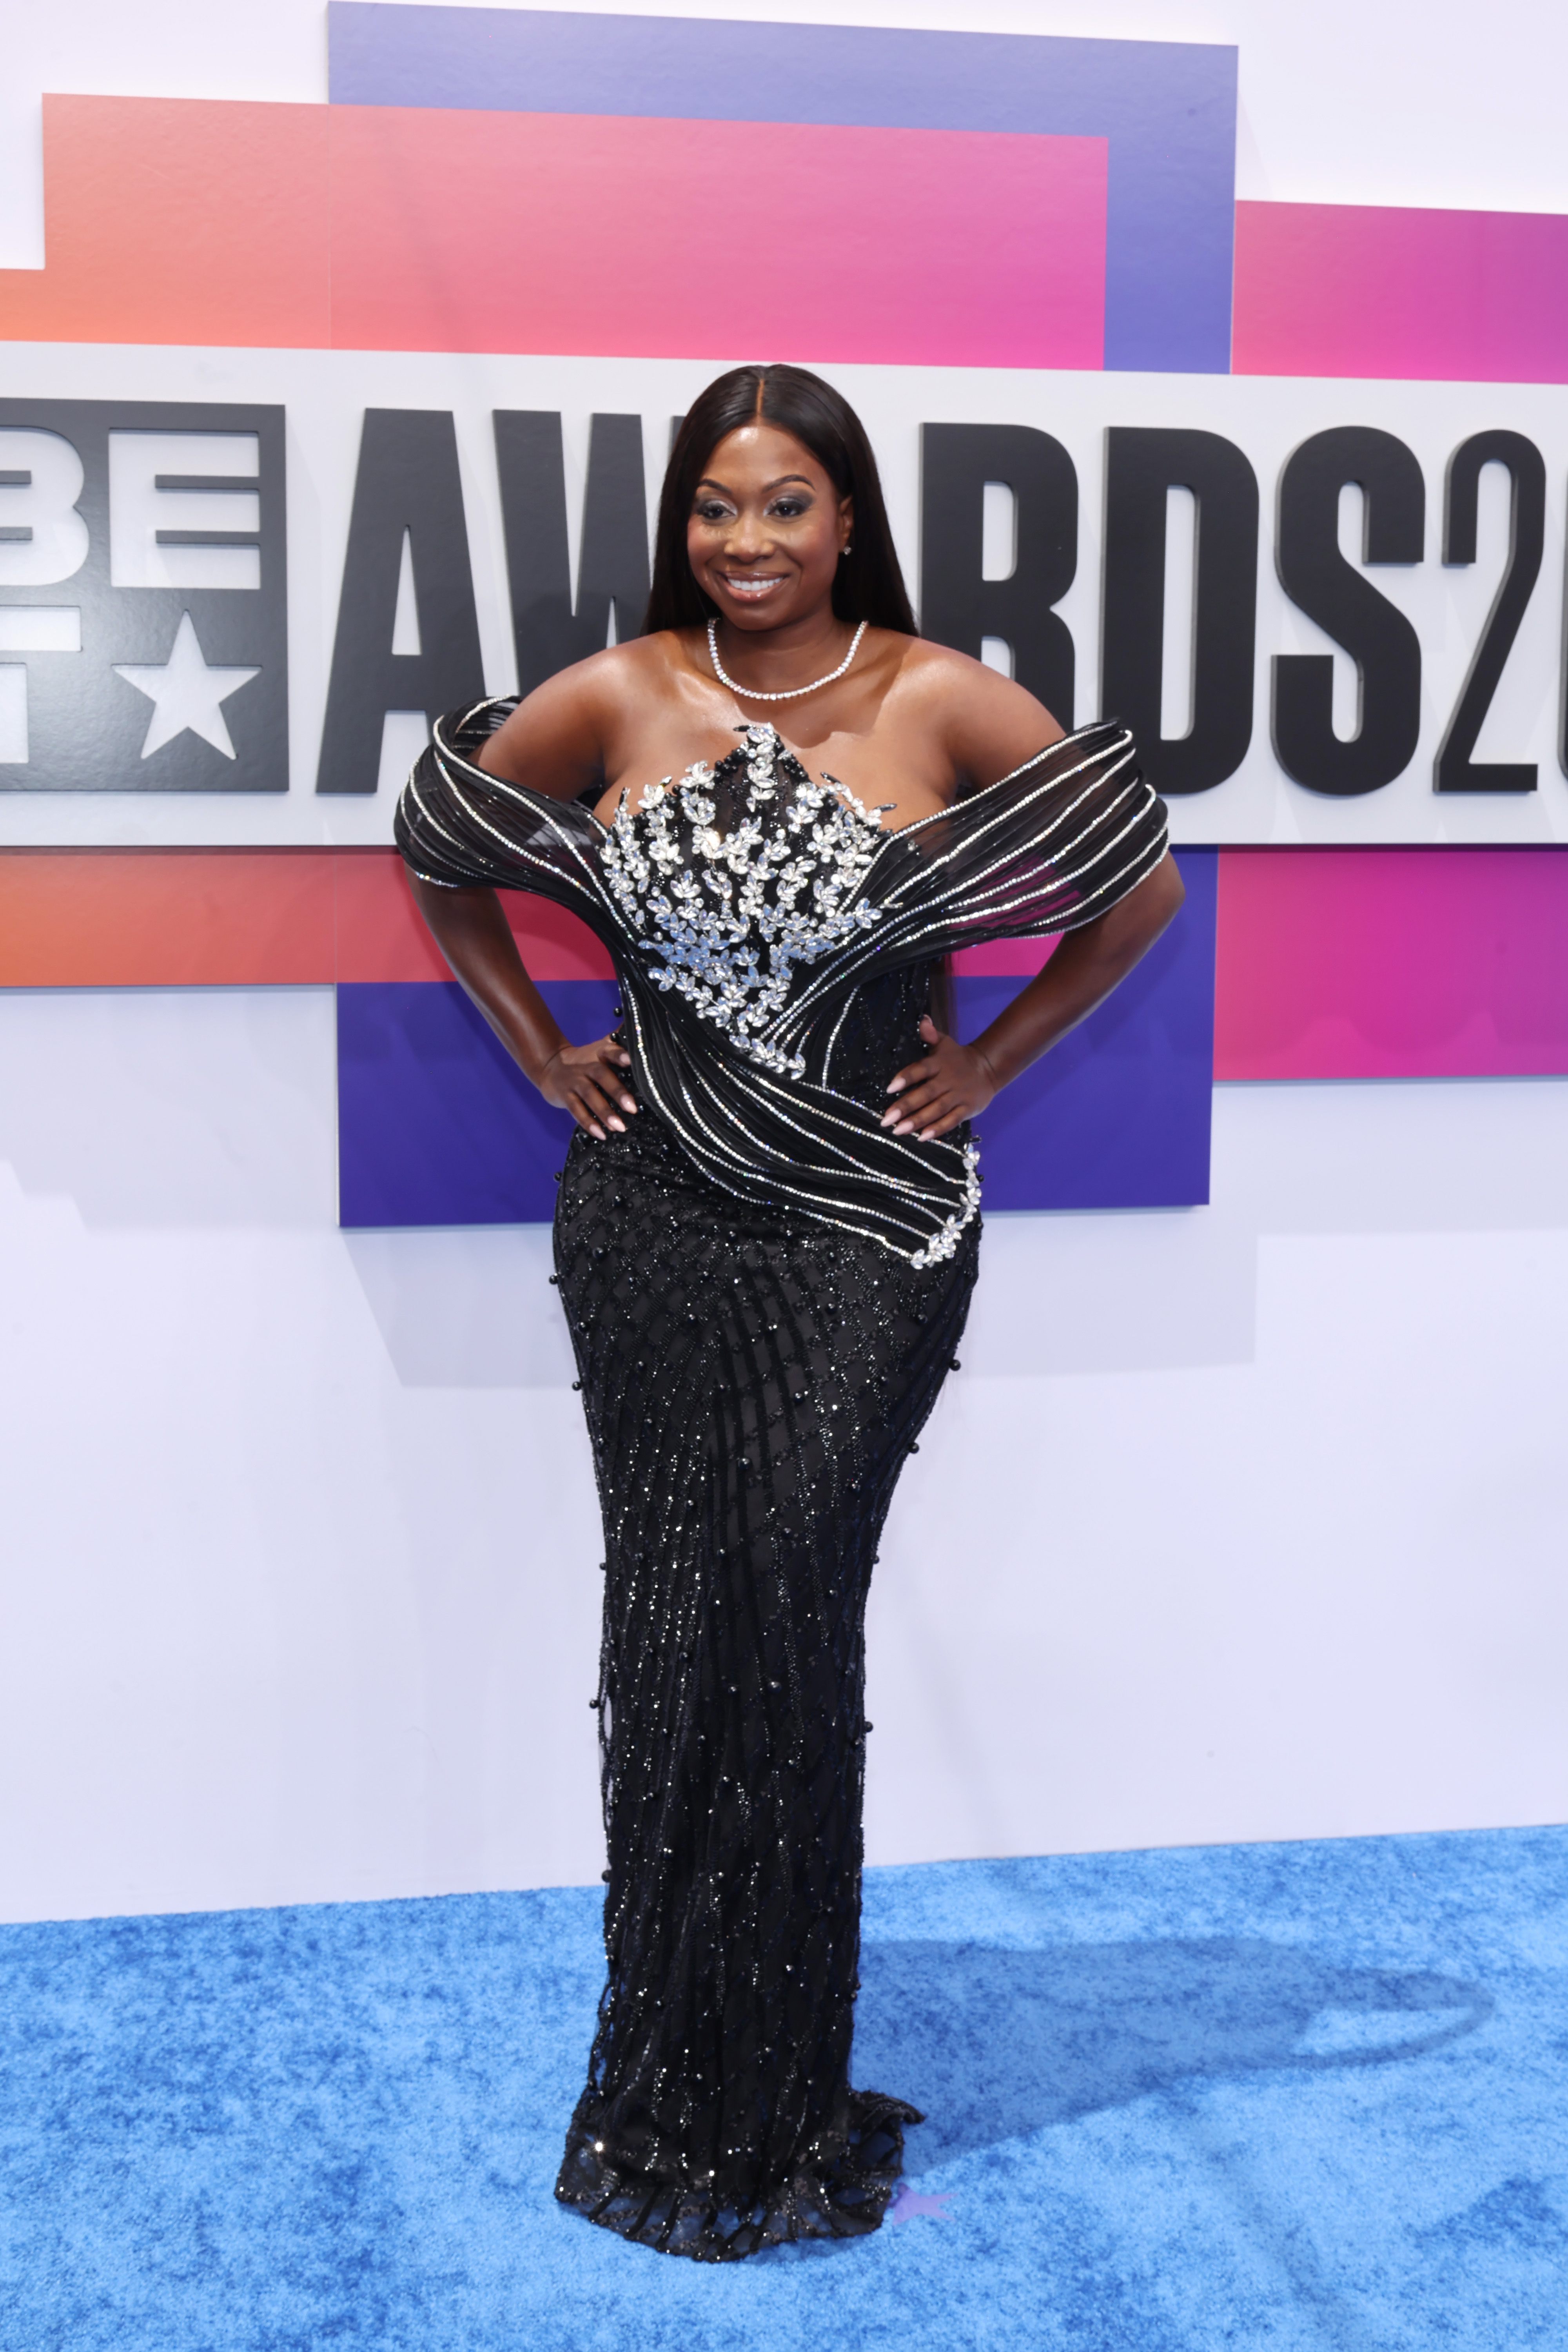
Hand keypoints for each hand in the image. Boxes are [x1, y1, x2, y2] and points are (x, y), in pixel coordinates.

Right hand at [536, 1035, 636, 1139]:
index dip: (619, 1055)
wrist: (550, 1066)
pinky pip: (576, 1110)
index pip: (610, 1051)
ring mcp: (574, 1081)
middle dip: (617, 1091)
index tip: (631, 1060)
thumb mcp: (600, 1048)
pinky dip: (588, 1122)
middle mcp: (586, 1066)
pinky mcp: (564, 1095)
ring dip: (604, 1112)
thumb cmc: (584, 1060)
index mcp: (599, 1053)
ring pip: (589, 1095)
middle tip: (632, 1108)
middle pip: (601, 1076)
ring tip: (619, 1127)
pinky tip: (600, 1134)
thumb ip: (619, 1041)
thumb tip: (639, 1023)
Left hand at [881, 1015, 997, 1140]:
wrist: (989, 1068)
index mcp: (939, 1063)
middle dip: (906, 1107)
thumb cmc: (957, 1057)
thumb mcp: (945, 1043)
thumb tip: (922, 1020)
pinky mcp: (967, 1109)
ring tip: (899, 1130)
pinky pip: (952, 1121)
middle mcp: (948, 1080)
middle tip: (886, 1119)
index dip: (906, 1078)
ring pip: (936, 1110)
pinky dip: (938, 1129)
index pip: (920, 1069)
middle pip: (926, 1094)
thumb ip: (930, 1035)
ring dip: (917, 1121)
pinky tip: (922, 1137)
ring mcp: (958, 1096)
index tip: (889, 1088)